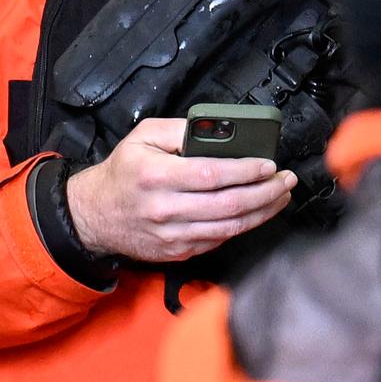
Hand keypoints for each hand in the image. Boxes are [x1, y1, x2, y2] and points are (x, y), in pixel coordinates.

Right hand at [64, 118, 297, 265]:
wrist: (95, 215)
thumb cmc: (122, 172)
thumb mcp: (142, 136)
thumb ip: (178, 129)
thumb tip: (216, 131)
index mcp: (157, 175)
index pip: (212, 174)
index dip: (246, 171)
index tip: (268, 165)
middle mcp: (165, 208)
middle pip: (229, 204)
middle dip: (265, 192)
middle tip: (285, 181)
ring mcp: (172, 234)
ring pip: (229, 227)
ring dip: (261, 212)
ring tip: (279, 197)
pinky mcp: (177, 252)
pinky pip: (218, 240)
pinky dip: (241, 227)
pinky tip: (255, 213)